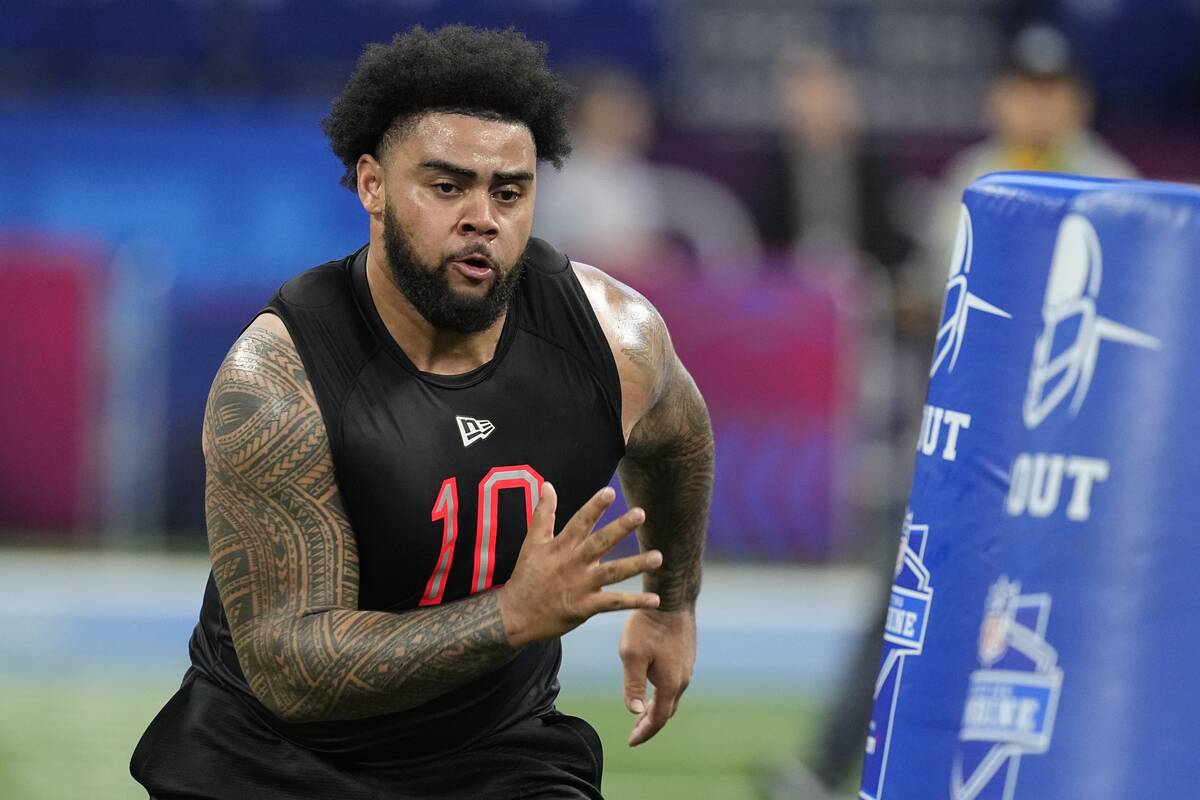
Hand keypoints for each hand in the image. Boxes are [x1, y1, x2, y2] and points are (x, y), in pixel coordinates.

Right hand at [496, 483, 661, 647]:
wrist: (516, 615)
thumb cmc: (526, 575)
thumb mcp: (532, 542)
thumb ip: (543, 513)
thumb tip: (548, 485)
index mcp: (561, 546)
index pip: (580, 522)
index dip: (594, 507)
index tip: (610, 492)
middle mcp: (573, 564)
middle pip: (600, 543)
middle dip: (620, 528)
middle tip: (640, 514)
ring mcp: (581, 586)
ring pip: (612, 573)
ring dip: (636, 565)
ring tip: (658, 557)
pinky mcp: (586, 607)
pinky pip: (614, 603)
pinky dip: (635, 601)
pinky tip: (656, 599)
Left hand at [619, 607, 695, 745]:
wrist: (672, 598)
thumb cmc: (648, 625)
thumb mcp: (632, 655)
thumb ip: (633, 685)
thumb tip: (635, 712)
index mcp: (670, 684)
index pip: (658, 718)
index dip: (645, 732)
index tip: (630, 742)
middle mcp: (683, 679)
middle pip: (667, 710)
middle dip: (650, 723)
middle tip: (635, 732)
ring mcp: (687, 666)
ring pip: (672, 696)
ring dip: (657, 707)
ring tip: (642, 713)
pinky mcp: (686, 655)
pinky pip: (675, 682)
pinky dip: (663, 692)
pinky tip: (653, 686)